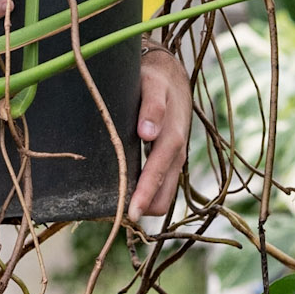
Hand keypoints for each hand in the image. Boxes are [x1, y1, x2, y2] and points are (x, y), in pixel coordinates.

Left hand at [128, 48, 191, 224]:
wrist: (171, 76)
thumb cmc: (156, 80)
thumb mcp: (153, 85)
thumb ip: (152, 107)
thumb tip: (148, 133)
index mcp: (173, 138)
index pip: (158, 174)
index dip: (144, 194)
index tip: (130, 214)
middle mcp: (177, 153)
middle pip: (164, 195)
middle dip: (144, 208)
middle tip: (117, 217)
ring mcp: (175, 160)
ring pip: (164, 194)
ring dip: (146, 204)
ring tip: (120, 211)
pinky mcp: (170, 161)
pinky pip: (162, 186)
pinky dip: (148, 195)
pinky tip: (129, 196)